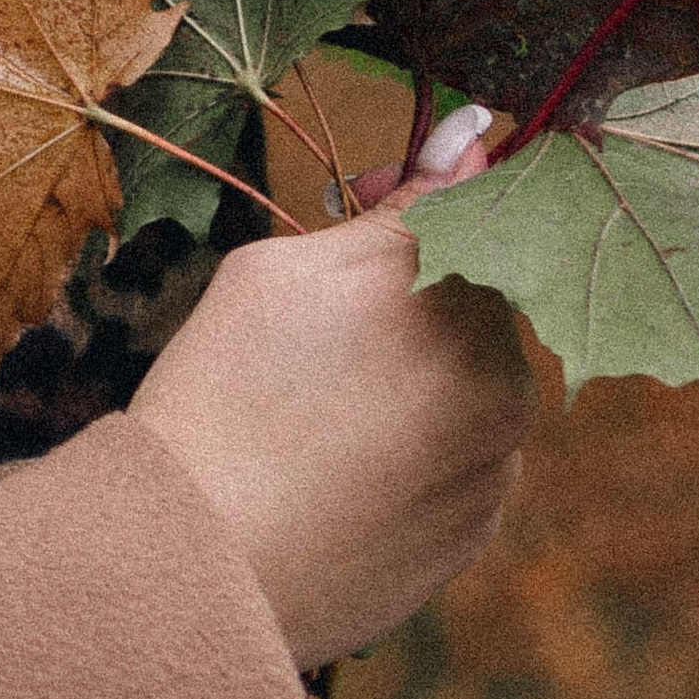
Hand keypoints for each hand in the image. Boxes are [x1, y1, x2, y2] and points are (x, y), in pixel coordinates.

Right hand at [126, 114, 535, 670]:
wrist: (197, 565)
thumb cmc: (219, 395)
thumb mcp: (282, 271)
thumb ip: (399, 206)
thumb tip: (478, 133)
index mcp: (452, 290)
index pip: (478, 202)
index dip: (421, 193)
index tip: (364, 197)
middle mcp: (500, 373)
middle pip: (476, 296)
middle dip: (411, 287)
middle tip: (316, 313)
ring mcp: (496, 461)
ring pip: (470, 381)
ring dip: (415, 372)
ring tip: (311, 404)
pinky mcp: (478, 530)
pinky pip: (461, 459)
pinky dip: (413, 447)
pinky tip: (332, 462)